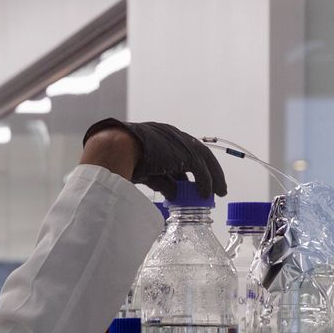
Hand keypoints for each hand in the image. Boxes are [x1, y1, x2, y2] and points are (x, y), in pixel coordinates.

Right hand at [82, 119, 226, 199]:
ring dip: (212, 178)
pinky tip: (206, 195)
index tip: (191, 181)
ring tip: (218, 192)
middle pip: (196, 155)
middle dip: (206, 172)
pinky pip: (201, 171)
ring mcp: (181, 144)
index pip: (179, 153)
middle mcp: (173, 137)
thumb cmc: (119, 158)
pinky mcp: (186, 154)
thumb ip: (160, 181)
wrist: (116, 149)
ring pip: (203, 161)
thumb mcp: (144, 171)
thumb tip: (173, 193)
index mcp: (160, 137)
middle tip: (213, 187)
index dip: (187, 168)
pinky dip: (206, 183)